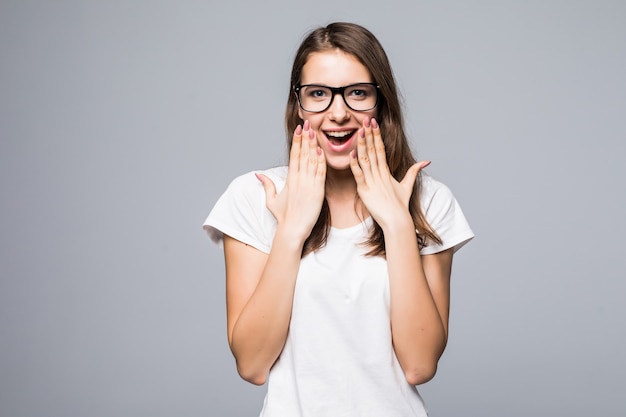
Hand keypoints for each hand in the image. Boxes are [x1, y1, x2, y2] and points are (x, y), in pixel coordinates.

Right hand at [256, 120, 326, 240]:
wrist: (293, 230)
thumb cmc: (284, 217)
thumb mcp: (272, 200)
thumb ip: (267, 185)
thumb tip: (258, 174)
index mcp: (289, 179)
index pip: (293, 155)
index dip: (296, 141)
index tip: (299, 129)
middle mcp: (299, 179)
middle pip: (303, 154)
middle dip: (305, 138)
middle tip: (308, 124)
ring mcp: (309, 185)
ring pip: (312, 160)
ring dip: (314, 145)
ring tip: (315, 132)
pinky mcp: (318, 192)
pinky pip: (320, 173)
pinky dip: (321, 161)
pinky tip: (322, 150)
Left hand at [349, 118, 429, 229]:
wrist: (397, 220)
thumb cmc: (400, 206)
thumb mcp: (407, 186)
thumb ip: (413, 172)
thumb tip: (426, 161)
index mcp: (386, 172)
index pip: (381, 149)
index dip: (377, 135)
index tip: (374, 123)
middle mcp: (379, 174)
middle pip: (374, 150)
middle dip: (370, 134)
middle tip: (366, 119)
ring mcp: (372, 182)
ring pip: (366, 159)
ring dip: (362, 144)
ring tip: (360, 130)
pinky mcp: (365, 191)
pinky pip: (359, 175)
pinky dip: (355, 164)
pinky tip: (351, 153)